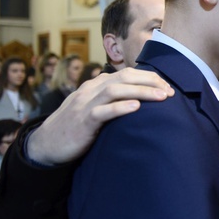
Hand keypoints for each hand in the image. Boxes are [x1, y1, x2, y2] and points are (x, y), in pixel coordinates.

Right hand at [26, 68, 173, 164]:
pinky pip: (102, 111)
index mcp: (96, 85)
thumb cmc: (78, 126)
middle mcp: (91, 90)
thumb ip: (113, 99)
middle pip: (125, 78)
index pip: (127, 73)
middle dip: (150, 81)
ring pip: (116, 90)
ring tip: (162, 97)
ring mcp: (85, 104)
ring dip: (141, 92)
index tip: (168, 86)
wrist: (48, 144)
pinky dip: (120, 108)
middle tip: (170, 91)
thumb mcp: (96, 107)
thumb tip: (142, 98)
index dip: (150, 77)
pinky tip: (137, 107)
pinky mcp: (82, 121)